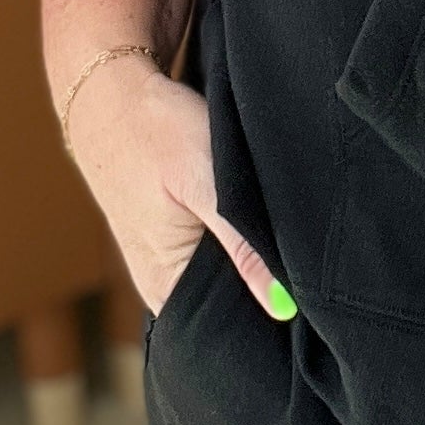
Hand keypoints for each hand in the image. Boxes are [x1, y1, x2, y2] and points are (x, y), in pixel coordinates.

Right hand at [61, 51, 289, 321]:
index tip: (315, 319)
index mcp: (164, 287)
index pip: (225, 333)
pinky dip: (240, 247)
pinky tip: (265, 233)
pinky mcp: (172, 236)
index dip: (268, 329)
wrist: (109, 92)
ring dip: (257, 269)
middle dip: (269, 298)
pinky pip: (215, 257)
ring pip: (224, 281)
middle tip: (315, 284)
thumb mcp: (208, 185)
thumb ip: (244, 248)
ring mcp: (165, 260)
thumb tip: (283, 308)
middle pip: (228, 309)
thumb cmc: (156, 132)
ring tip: (295, 257)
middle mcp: (162, 285)